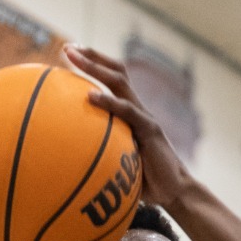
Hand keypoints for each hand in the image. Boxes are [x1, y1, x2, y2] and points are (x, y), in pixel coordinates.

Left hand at [65, 43, 196, 208]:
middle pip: (115, 72)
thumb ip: (100, 155)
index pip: (112, 81)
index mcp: (130, 114)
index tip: (69, 55)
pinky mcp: (150, 129)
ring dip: (95, 66)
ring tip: (73, 56)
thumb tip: (65, 161)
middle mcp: (138, 109)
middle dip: (92, 56)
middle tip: (67, 47)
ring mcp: (144, 116)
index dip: (94, 65)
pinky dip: (108, 101)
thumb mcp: (119, 166)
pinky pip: (127, 111)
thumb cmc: (145, 183)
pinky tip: (89, 96)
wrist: (175, 193)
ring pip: (119, 82)